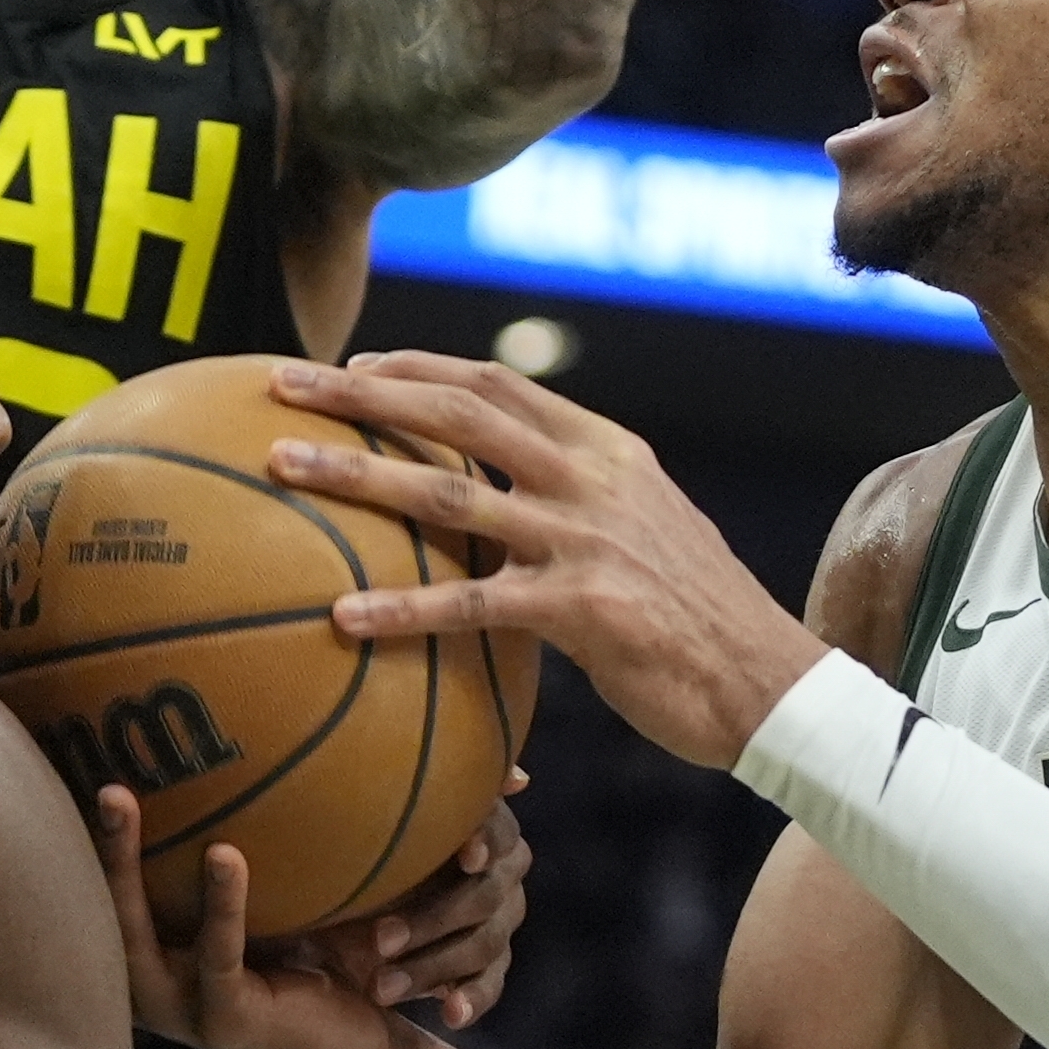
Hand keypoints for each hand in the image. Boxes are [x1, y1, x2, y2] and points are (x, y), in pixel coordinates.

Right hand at [93, 803, 417, 1048]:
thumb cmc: (313, 968)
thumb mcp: (269, 909)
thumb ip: (236, 862)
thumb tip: (237, 764)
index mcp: (152, 961)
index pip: (105, 897)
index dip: (89, 843)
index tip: (92, 774)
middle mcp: (150, 988)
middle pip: (102, 910)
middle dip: (91, 847)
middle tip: (98, 784)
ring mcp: (182, 1010)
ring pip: (137, 932)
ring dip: (124, 865)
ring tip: (120, 801)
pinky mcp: (226, 1022)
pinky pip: (217, 954)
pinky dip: (220, 904)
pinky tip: (224, 854)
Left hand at [264, 357, 822, 773]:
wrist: (768, 682)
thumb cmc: (697, 620)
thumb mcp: (648, 530)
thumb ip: (581, 501)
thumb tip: (508, 498)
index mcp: (607, 450)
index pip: (497, 383)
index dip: (417, 367)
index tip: (353, 366)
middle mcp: (592, 478)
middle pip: (458, 412)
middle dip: (362, 391)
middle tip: (283, 386)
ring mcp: (585, 539)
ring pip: (447, 493)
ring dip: (354, 475)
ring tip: (280, 467)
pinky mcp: (581, 608)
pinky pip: (470, 603)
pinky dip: (401, 607)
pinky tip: (342, 617)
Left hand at [313, 786, 529, 1028]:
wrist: (349, 903)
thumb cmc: (360, 848)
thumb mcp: (369, 819)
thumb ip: (413, 790)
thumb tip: (496, 772)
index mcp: (481, 828)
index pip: (499, 831)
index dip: (486, 840)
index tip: (464, 856)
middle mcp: (500, 873)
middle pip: (486, 897)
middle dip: (434, 920)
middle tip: (380, 939)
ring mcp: (499, 922)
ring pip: (483, 946)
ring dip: (432, 967)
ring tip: (382, 988)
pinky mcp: (488, 966)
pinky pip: (491, 985)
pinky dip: (471, 1000)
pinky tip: (450, 1015)